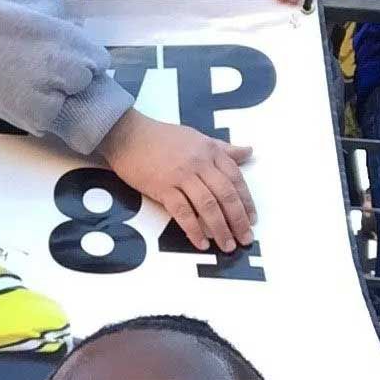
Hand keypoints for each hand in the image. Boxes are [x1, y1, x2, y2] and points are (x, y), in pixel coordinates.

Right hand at [98, 108, 254, 253]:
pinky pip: (182, 212)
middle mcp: (199, 163)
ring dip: (220, 229)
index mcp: (210, 151)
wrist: (128, 135)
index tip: (252, 219)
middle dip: (238, 220)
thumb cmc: (161, 137)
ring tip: (227, 245)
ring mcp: (181, 176)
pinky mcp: (162, 187)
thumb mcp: (197, 137)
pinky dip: (194, 229)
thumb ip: (223, 148)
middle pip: (225, 195)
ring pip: (208, 206)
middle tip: (245, 238)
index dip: (246, 201)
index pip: (236, 179)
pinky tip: (201, 242)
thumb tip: (248, 151)